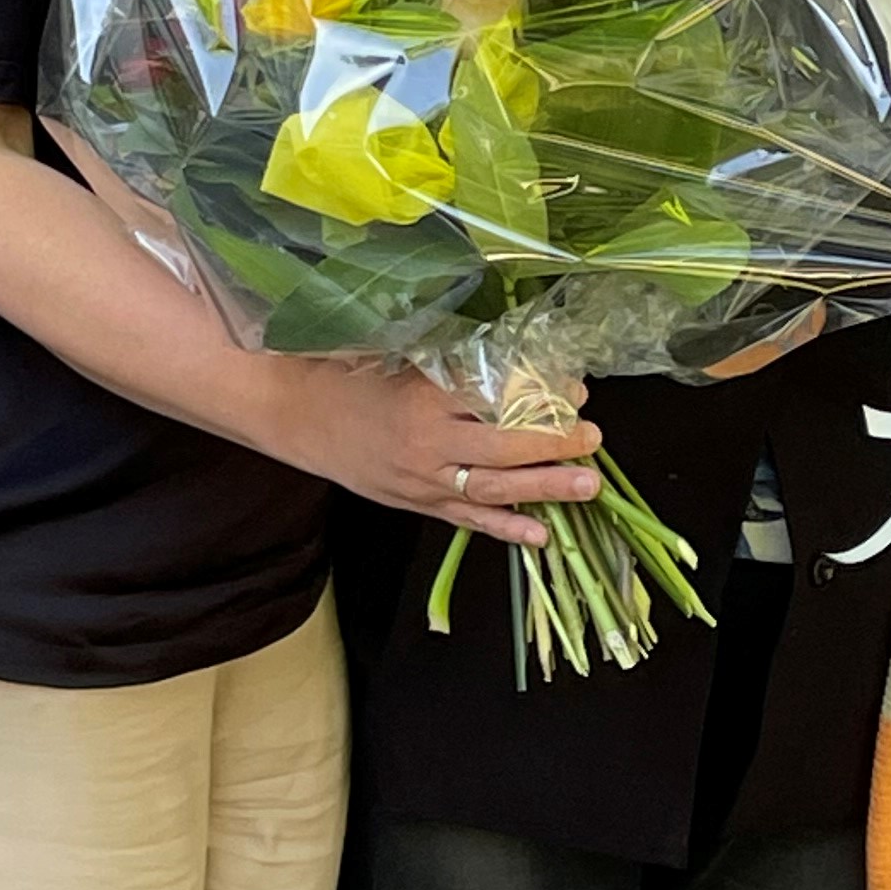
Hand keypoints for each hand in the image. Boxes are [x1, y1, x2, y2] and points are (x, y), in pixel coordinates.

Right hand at [261, 355, 601, 547]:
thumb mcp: (399, 355)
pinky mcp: (417, 503)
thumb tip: (520, 358)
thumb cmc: (350, 375)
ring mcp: (422, 479)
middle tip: (593, 437)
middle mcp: (426, 441)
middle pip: (502, 447)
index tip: (574, 391)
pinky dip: (506, 528)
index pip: (494, 397)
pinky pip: (468, 519)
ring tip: (589, 485)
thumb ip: (454, 362)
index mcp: (424, 395)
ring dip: (544, 488)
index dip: (538, 396)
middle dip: (553, 444)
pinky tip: (542, 535)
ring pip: (492, 488)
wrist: (297, 415)